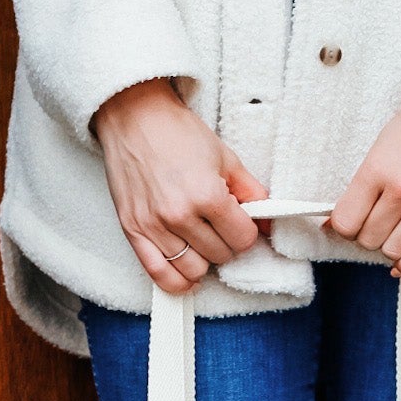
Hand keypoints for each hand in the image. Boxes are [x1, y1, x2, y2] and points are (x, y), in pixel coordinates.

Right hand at [93, 80, 265, 293]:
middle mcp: (180, 215)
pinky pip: (159, 275)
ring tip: (201, 241)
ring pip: (194, 270)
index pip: (243, 239)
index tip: (240, 222)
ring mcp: (154, 226)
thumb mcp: (225, 157)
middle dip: (226, 243)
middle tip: (218, 225)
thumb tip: (267, 223)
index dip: (247, 231)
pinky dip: (177, 282)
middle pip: (220, 256)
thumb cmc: (177, 133)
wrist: (133, 117)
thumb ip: (252, 193)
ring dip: (204, 260)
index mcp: (207, 194)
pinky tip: (188, 277)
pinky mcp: (133, 231)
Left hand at [328, 57, 400, 276]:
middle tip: (375, 222)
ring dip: (387, 246)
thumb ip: (362, 184)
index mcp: (378, 168)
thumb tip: (336, 222)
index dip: (343, 226)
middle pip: (368, 239)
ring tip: (393, 231)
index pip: (346, 222)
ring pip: (393, 251)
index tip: (350, 221)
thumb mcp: (383, 144)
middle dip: (366, 235)